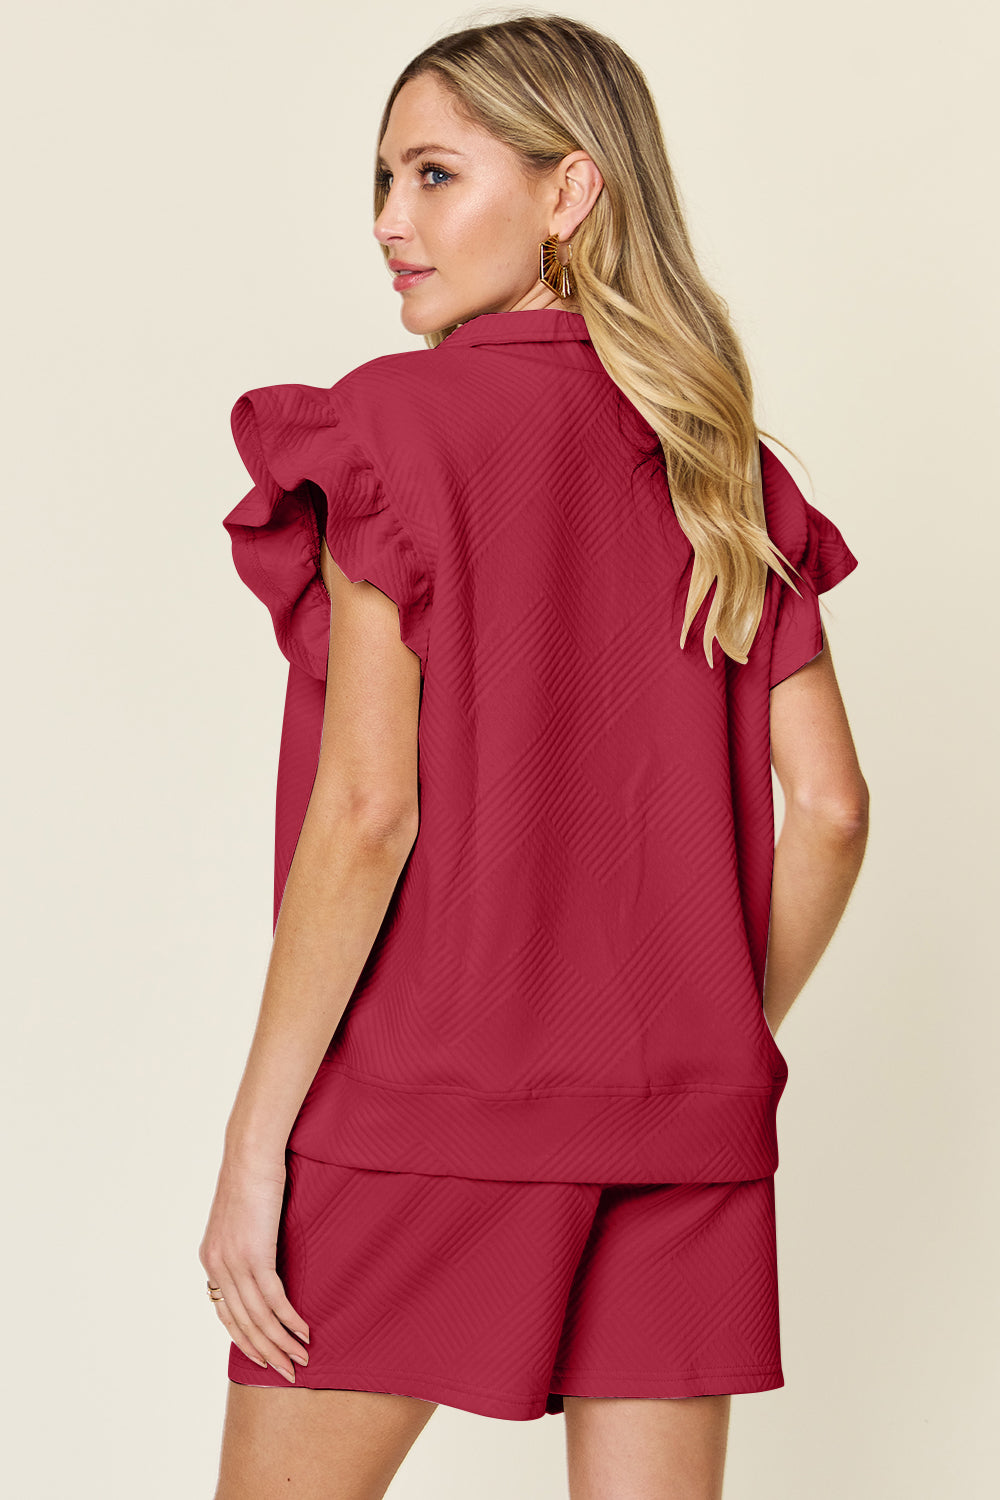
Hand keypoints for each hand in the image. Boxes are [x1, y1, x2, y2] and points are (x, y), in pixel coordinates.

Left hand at [199, 1151, 309, 1381]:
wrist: (251, 1152)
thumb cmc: (254, 1177)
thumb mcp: (244, 1217)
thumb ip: (249, 1243)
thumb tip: (267, 1261)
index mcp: (211, 1259)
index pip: (226, 1313)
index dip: (246, 1340)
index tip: (266, 1358)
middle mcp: (216, 1266)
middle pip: (241, 1324)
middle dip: (266, 1352)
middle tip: (289, 1373)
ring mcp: (233, 1262)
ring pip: (257, 1317)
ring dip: (281, 1343)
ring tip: (302, 1359)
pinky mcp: (253, 1254)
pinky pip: (272, 1298)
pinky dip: (289, 1319)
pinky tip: (304, 1331)